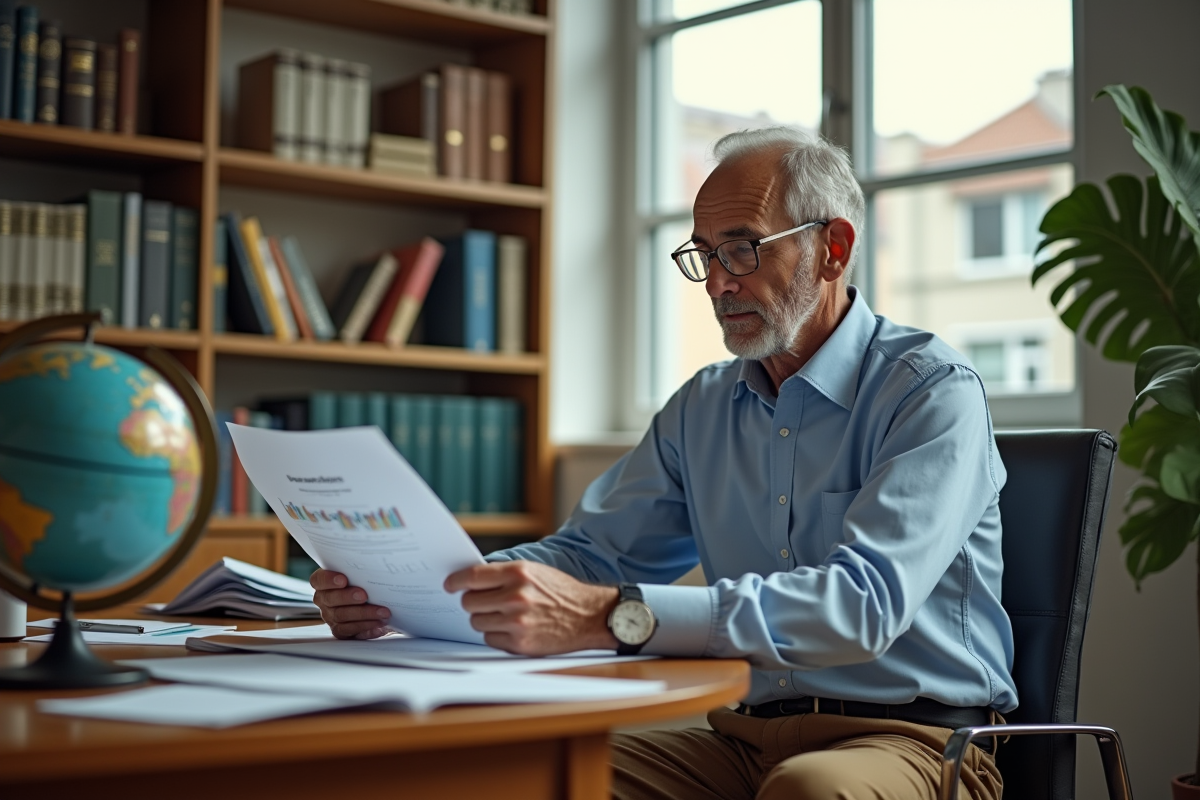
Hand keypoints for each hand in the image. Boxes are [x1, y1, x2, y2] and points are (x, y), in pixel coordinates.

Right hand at [309, 568, 391, 639]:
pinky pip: (349, 630)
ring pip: (341, 616)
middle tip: (364, 595)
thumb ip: (357, 571)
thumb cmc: (363, 583)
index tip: (343, 579)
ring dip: (363, 613)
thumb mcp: (358, 574)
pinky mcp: (340, 630)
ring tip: (381, 611)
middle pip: (330, 599)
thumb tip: (372, 564)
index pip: (319, 580)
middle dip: (348, 597)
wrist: (372, 602)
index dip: (328, 580)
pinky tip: (378, 622)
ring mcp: (330, 616)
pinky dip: (365, 626)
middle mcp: (324, 600)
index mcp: (323, 583)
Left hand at [444, 562, 619, 654]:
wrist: (590, 616)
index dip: (456, 581)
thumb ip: (504, 574)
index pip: (472, 577)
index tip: (449, 585)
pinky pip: (490, 639)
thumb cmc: (561, 592)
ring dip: (485, 619)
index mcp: (518, 573)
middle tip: (484, 602)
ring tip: (504, 616)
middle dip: (473, 602)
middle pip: (469, 602)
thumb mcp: (535, 571)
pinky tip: (512, 629)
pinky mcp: (520, 643)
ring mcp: (517, 622)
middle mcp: (516, 596)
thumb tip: (471, 580)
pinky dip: (497, 635)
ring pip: (477, 622)